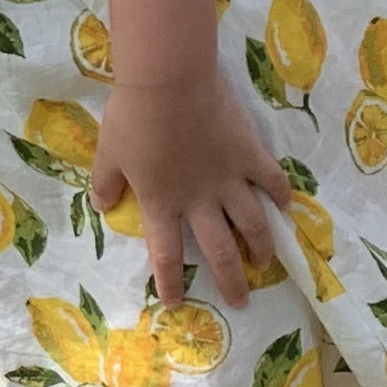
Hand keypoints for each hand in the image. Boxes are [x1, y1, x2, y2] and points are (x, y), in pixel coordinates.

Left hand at [87, 65, 294, 308]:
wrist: (169, 83)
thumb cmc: (133, 118)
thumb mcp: (107, 153)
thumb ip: (105, 183)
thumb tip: (99, 206)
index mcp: (162, 203)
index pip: (166, 254)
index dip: (171, 282)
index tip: (177, 303)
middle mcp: (200, 200)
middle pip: (220, 251)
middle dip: (231, 280)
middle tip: (241, 301)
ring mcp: (230, 179)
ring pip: (253, 224)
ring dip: (261, 246)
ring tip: (265, 262)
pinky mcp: (250, 154)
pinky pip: (271, 180)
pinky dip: (280, 194)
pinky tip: (286, 206)